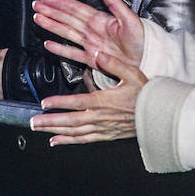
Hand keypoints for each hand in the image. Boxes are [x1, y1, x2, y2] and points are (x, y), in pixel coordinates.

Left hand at [31, 49, 146, 144]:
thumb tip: (97, 54)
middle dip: (50, 122)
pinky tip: (56, 141)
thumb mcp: (132, 73)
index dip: (59, 103)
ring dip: (55, 132)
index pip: (76, 103)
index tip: (44, 103)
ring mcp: (103, 128)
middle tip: (33, 122)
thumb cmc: (147, 94)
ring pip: (74, 132)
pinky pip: (84, 140)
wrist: (161, 115)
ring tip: (40, 131)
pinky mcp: (106, 135)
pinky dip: (69, 141)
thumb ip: (113, 63)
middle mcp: (100, 117)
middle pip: (70, 121)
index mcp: (104, 101)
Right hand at [33, 0, 143, 78]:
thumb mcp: (130, 19)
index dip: (59, 2)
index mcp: (100, 20)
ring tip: (37, 18)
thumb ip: (115, 3)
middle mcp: (92, 30)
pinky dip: (60, 49)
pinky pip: (72, 53)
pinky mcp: (92, 59)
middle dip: (50, 11)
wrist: (148, 60)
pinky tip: (49, 44)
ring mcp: (90, 44)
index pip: (74, 8)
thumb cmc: (143, 40)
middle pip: (66, 18)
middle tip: (36, 5)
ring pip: (66, 33)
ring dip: (51, 25)